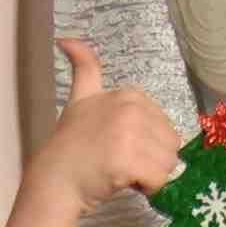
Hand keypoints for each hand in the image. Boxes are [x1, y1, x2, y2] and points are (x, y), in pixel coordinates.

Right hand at [32, 37, 180, 213]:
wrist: (54, 178)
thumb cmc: (70, 144)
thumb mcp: (80, 97)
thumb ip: (84, 68)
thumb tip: (65, 38)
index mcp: (129, 95)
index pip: (163, 126)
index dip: (148, 143)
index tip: (121, 148)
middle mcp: (131, 110)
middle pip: (170, 144)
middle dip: (152, 160)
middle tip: (124, 165)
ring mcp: (129, 134)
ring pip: (168, 162)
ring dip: (151, 176)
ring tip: (125, 174)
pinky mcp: (127, 161)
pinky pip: (159, 179)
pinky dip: (148, 188)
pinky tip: (126, 184)